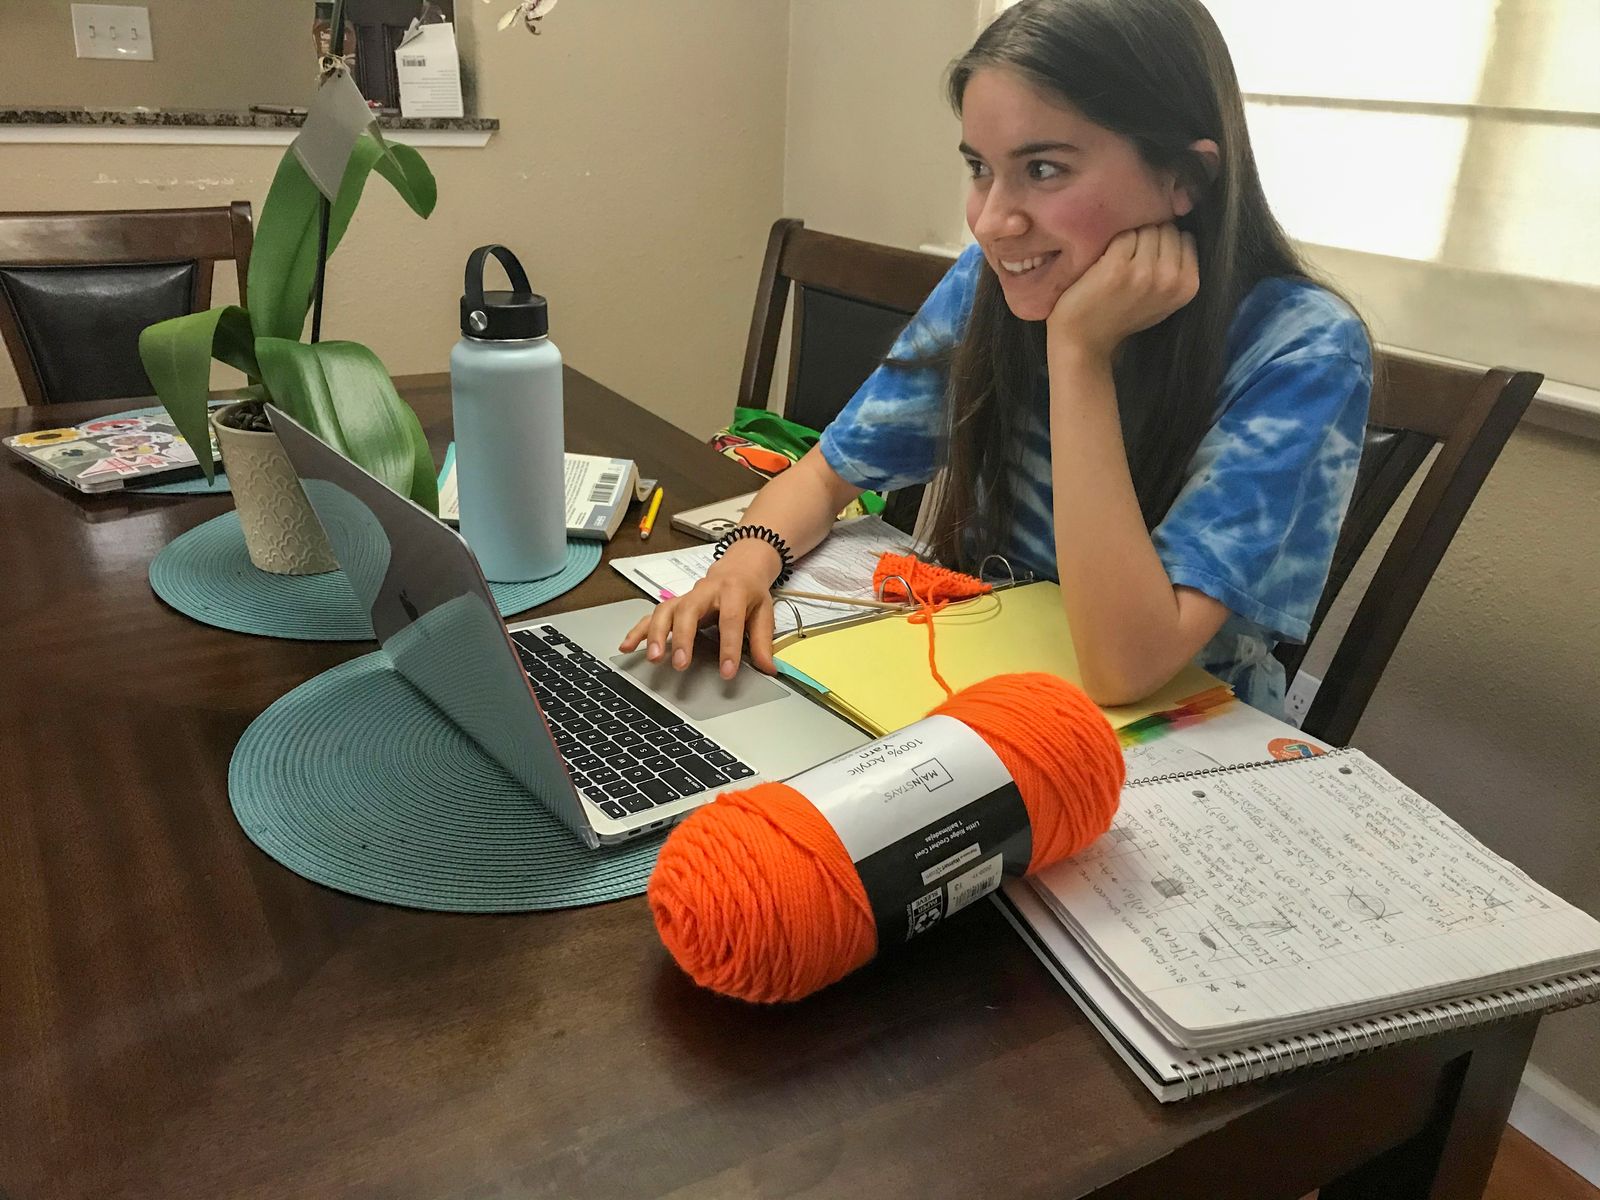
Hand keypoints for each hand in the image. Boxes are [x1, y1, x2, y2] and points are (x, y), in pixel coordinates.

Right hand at [617, 540, 779, 678]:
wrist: (738, 567)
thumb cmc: (750, 591)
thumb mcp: (764, 612)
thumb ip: (762, 641)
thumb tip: (769, 669)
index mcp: (733, 590)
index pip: (729, 619)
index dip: (728, 647)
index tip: (727, 672)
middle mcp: (705, 591)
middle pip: (688, 610)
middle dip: (682, 637)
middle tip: (680, 664)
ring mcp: (685, 597)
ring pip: (665, 610)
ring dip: (655, 634)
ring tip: (652, 657)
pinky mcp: (673, 604)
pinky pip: (651, 615)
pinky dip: (638, 630)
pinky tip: (627, 647)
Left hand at [1046, 223, 1197, 360]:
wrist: (1084, 340)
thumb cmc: (1123, 318)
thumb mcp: (1164, 300)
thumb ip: (1176, 270)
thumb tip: (1178, 231)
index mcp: (1188, 285)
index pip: (1185, 237)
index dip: (1165, 244)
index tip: (1150, 259)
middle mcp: (1170, 278)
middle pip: (1166, 229)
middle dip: (1149, 239)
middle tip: (1132, 261)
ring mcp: (1144, 271)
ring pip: (1145, 228)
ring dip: (1131, 239)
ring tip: (1119, 264)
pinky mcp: (1117, 266)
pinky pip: (1123, 234)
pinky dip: (1112, 244)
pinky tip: (1105, 264)